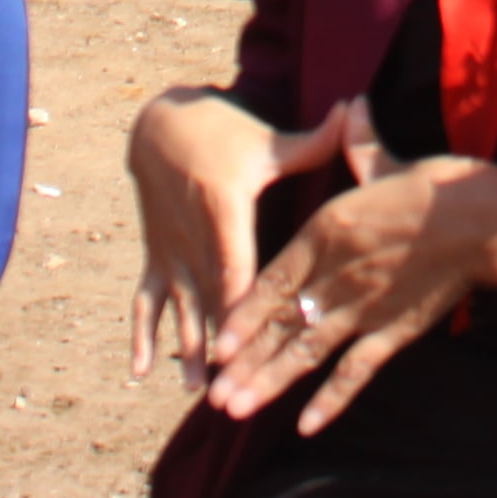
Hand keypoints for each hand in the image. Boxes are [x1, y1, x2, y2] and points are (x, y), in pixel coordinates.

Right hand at [129, 88, 357, 387]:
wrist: (159, 125)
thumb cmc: (222, 132)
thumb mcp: (264, 140)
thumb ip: (313, 140)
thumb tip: (355, 110)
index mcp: (224, 208)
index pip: (235, 262)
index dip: (242, 302)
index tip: (252, 340)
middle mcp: (193, 235)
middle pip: (209, 295)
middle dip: (220, 342)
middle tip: (232, 385)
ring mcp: (171, 249)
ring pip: (179, 305)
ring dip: (186, 345)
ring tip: (196, 386)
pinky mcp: (157, 255)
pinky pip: (145, 299)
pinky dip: (141, 334)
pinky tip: (141, 370)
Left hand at [206, 125, 496, 433]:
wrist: (486, 222)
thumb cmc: (439, 187)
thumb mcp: (388, 161)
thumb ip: (359, 143)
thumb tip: (350, 105)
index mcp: (328, 232)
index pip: (274, 281)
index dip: (243, 314)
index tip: (217, 342)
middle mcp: (336, 275)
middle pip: (282, 324)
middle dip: (245, 361)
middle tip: (213, 395)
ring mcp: (364, 308)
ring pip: (307, 352)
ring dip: (271, 383)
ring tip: (238, 410)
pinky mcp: (393, 331)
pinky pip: (356, 371)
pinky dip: (332, 399)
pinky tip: (307, 425)